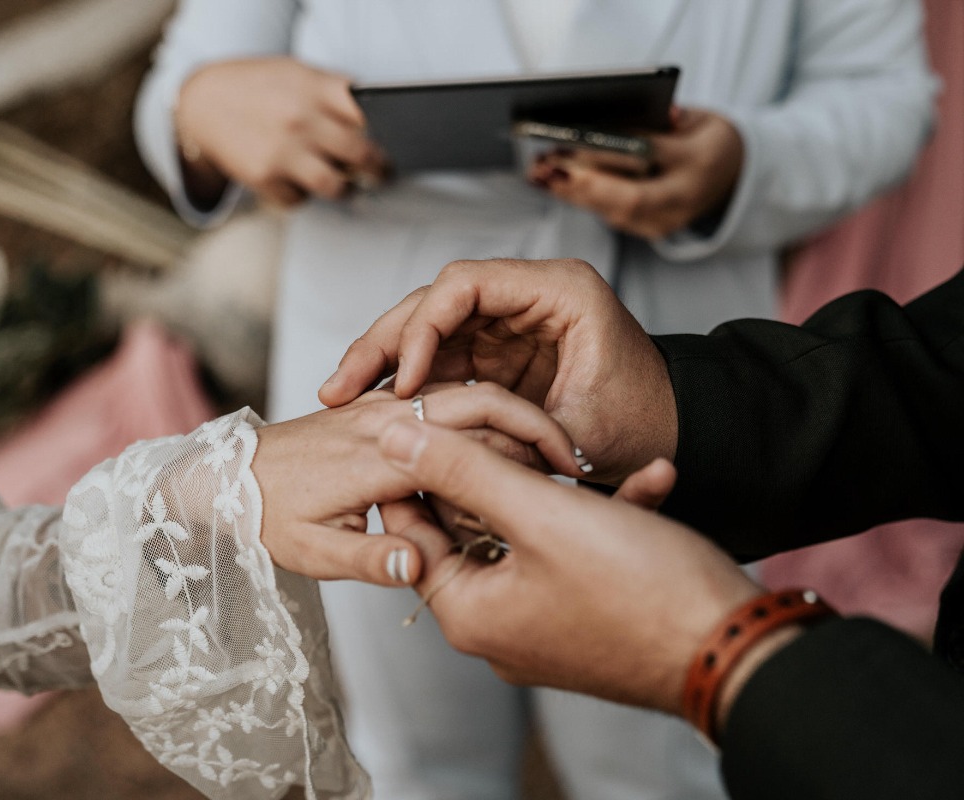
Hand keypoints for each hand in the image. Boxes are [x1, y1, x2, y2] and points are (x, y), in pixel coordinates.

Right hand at [175, 57, 387, 207]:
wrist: (201, 101)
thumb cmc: (258, 87)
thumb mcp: (297, 75)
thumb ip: (334, 94)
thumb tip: (376, 122)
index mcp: (315, 88)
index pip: (371, 114)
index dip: (388, 133)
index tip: (396, 144)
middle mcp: (301, 119)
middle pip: (362, 154)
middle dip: (379, 169)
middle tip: (382, 173)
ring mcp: (282, 150)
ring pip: (336, 186)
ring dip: (345, 190)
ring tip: (345, 185)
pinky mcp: (263, 176)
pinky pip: (299, 200)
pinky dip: (302, 195)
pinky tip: (295, 180)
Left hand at [252, 383, 584, 586]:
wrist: (228, 473)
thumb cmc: (267, 515)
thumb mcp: (310, 552)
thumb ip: (368, 559)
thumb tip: (419, 568)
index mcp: (376, 456)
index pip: (468, 441)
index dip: (521, 456)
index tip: (562, 483)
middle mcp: (385, 419)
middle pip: (479, 400)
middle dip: (534, 424)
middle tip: (573, 462)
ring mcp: (384, 406)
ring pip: (466, 392)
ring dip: (513, 415)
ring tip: (552, 454)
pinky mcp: (380, 406)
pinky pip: (443, 396)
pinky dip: (484, 412)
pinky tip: (506, 445)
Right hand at [320, 258, 675, 483]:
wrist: (672, 437)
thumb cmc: (646, 426)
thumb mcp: (582, 434)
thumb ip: (510, 436)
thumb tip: (434, 449)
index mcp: (560, 290)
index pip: (465, 283)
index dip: (422, 326)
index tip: (403, 379)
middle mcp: (528, 296)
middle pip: (434, 300)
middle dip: (384, 342)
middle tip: (340, 385)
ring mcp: (508, 321)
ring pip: (427, 326)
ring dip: (384, 360)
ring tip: (340, 395)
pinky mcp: (496, 350)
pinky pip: (439, 356)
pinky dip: (406, 380)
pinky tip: (373, 406)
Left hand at [376, 419, 761, 715]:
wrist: (738, 652)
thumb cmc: (640, 591)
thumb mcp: (541, 513)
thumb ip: (462, 470)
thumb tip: (395, 438)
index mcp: (470, 612)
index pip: (411, 535)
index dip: (417, 475)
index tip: (437, 430)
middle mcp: (500, 629)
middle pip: (473, 532)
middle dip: (502, 475)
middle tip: (519, 432)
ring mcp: (546, 628)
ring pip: (534, 539)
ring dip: (564, 491)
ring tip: (589, 456)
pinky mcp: (591, 621)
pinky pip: (581, 559)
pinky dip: (609, 519)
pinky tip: (653, 480)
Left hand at [529, 108, 743, 238]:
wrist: (731, 175)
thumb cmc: (707, 138)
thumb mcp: (694, 118)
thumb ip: (659, 120)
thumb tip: (612, 119)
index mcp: (700, 163)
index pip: (649, 157)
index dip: (608, 153)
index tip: (570, 143)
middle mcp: (683, 201)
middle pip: (626, 198)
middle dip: (581, 182)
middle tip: (545, 164)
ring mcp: (665, 222)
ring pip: (612, 212)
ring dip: (571, 193)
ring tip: (539, 173)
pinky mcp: (647, 230)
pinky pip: (609, 216)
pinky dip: (578, 199)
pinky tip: (551, 185)